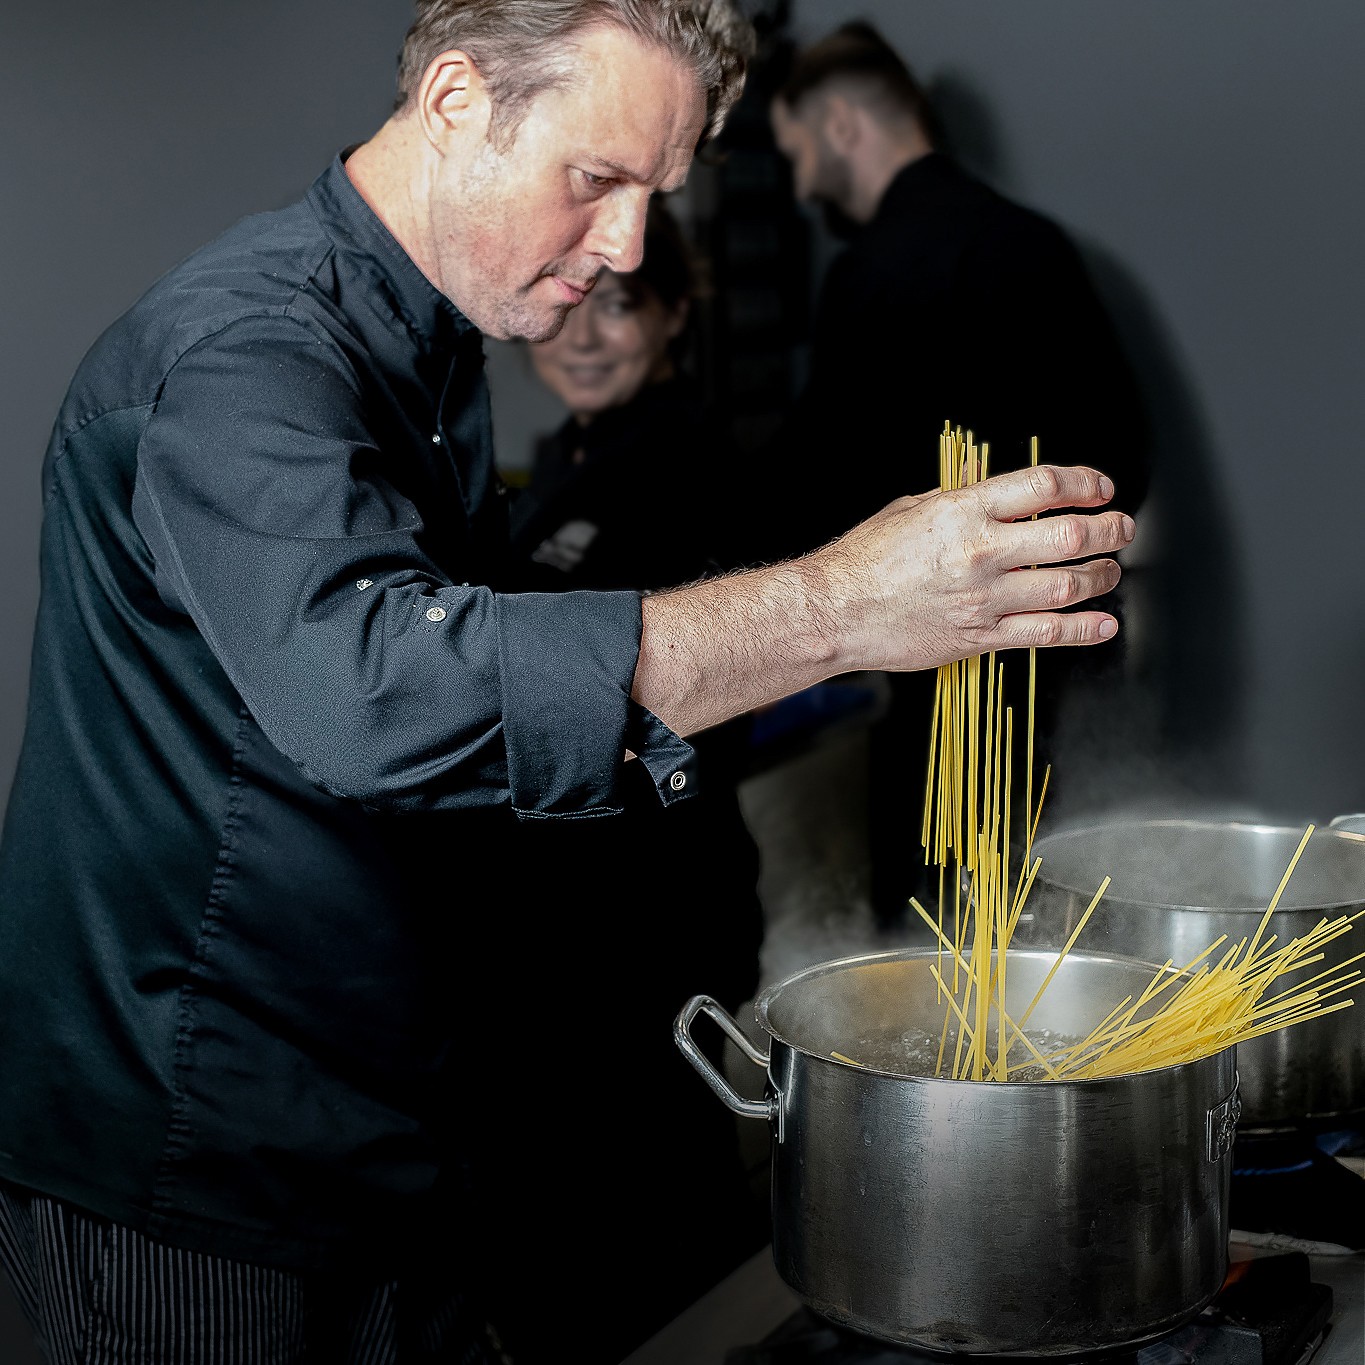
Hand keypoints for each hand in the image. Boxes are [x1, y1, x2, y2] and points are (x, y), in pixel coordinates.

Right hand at [811, 464, 1133, 672]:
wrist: (835, 612)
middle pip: (1070, 536)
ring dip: (1101, 577)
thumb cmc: (863, 562)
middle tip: (1121, 529)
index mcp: (964, 511)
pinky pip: (1045, 634)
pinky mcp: (979, 637)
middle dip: (1108, 530)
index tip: (1101, 489)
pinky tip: (1103, 623)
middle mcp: (981, 552)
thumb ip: (958, 502)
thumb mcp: (910, 510)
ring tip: (1110, 572)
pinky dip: (1083, 630)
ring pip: (1067, 585)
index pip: (1044, 487)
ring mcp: (983, 598)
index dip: (1085, 484)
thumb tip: (994, 497)